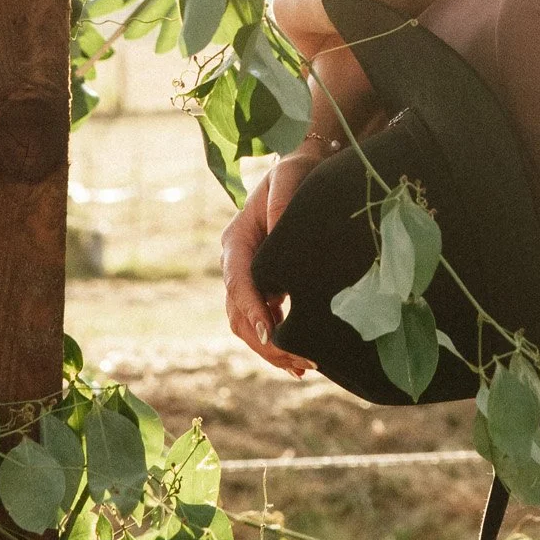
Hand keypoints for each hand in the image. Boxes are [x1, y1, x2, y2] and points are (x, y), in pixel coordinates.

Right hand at [221, 176, 313, 375]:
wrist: (303, 174)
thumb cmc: (297, 172)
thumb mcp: (290, 177)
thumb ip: (283, 203)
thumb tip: (282, 236)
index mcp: (236, 240)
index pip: (237, 282)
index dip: (252, 310)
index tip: (271, 332)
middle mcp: (236, 264)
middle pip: (238, 313)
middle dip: (264, 341)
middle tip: (298, 361)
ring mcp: (248, 278)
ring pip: (247, 324)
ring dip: (270, 349)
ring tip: (302, 367)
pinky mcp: (264, 287)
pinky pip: (263, 321)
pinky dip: (277, 341)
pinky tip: (299, 359)